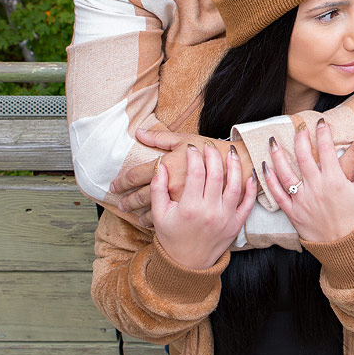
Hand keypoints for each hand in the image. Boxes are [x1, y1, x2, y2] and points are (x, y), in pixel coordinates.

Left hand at [111, 130, 237, 225]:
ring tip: (132, 214)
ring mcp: (182, 201)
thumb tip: (139, 132)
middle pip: (141, 196)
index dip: (122, 181)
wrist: (239, 167)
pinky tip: (151, 222)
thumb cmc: (211, 150)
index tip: (114, 185)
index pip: (137, 174)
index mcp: (169, 165)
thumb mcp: (186, 140)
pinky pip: (170, 218)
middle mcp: (173, 184)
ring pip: (153, 211)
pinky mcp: (192, 211)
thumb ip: (161, 138)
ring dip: (140, 214)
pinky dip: (157, 221)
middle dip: (127, 201)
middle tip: (119, 203)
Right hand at [152, 143, 255, 269]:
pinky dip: (251, 187)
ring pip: (235, 185)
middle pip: (216, 175)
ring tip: (230, 151)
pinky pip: (248, 203)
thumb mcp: (159, 214)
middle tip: (210, 145)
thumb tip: (161, 166)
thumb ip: (158, 188)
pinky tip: (249, 173)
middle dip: (214, 155)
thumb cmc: (171, 237)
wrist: (187, 264)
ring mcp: (226, 219)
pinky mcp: (236, 225)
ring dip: (234, 165)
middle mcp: (210, 212)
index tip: (192, 148)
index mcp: (190, 208)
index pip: (196, 173)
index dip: (194, 157)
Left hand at [263, 119, 353, 242]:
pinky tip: (264, 168)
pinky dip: (269, 180)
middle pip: (302, 156)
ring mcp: (302, 201)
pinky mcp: (293, 213)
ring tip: (273, 141)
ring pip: (284, 172)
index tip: (321, 122)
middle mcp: (316, 188)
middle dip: (299, 138)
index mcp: (335, 180)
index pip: (325, 148)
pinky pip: (277, 194)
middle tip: (298, 127)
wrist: (347, 248)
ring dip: (277, 155)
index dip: (322, 132)